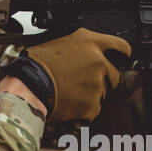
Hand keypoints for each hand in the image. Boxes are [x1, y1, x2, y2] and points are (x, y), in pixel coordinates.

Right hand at [6, 29, 132, 122]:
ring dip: (92, 93)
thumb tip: (88, 50)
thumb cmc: (36, 64)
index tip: (124, 59)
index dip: (123, 54)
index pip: (120, 46)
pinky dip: (84, 109)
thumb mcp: (59, 41)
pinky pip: (94, 108)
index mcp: (90, 42)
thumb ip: (81, 45)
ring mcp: (97, 84)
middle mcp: (98, 61)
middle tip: (83, 82)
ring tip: (70, 91)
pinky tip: (69, 102)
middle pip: (114, 74)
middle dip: (103, 79)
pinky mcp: (92, 104)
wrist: (27, 86)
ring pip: (103, 92)